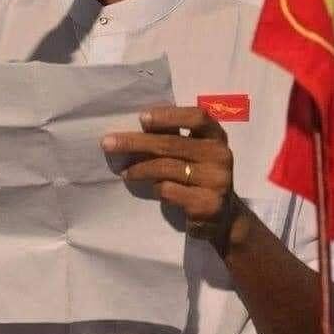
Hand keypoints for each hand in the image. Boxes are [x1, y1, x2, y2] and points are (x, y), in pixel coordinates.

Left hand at [101, 105, 237, 248]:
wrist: (225, 217)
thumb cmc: (201, 176)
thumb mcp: (195, 153)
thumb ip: (176, 137)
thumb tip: (141, 122)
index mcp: (216, 137)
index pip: (197, 117)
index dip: (169, 116)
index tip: (142, 118)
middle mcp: (220, 155)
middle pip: (172, 143)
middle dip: (136, 142)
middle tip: (109, 143)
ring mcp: (216, 181)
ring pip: (166, 168)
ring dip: (139, 169)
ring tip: (125, 173)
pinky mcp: (206, 204)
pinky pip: (169, 190)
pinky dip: (156, 189)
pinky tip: (153, 190)